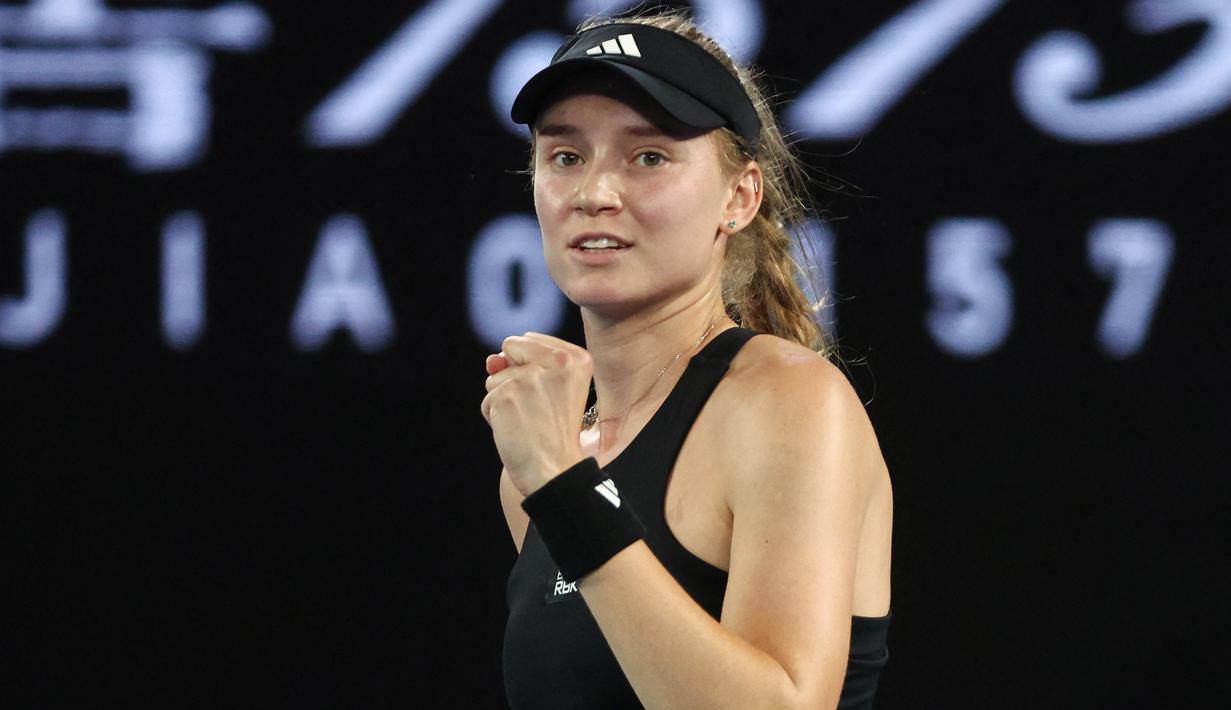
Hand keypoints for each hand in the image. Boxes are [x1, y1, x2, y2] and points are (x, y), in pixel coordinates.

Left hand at [481, 332, 591, 495]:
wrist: (556, 472)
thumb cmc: (555, 435)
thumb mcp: (553, 390)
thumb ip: (522, 363)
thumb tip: (491, 360)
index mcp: (577, 357)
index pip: (528, 340)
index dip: (528, 368)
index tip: (549, 394)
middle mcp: (557, 361)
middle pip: (509, 351)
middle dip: (512, 378)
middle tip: (538, 409)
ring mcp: (530, 377)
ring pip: (495, 379)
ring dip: (504, 401)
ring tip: (530, 422)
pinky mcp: (506, 394)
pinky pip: (487, 401)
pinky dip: (496, 418)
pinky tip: (518, 431)